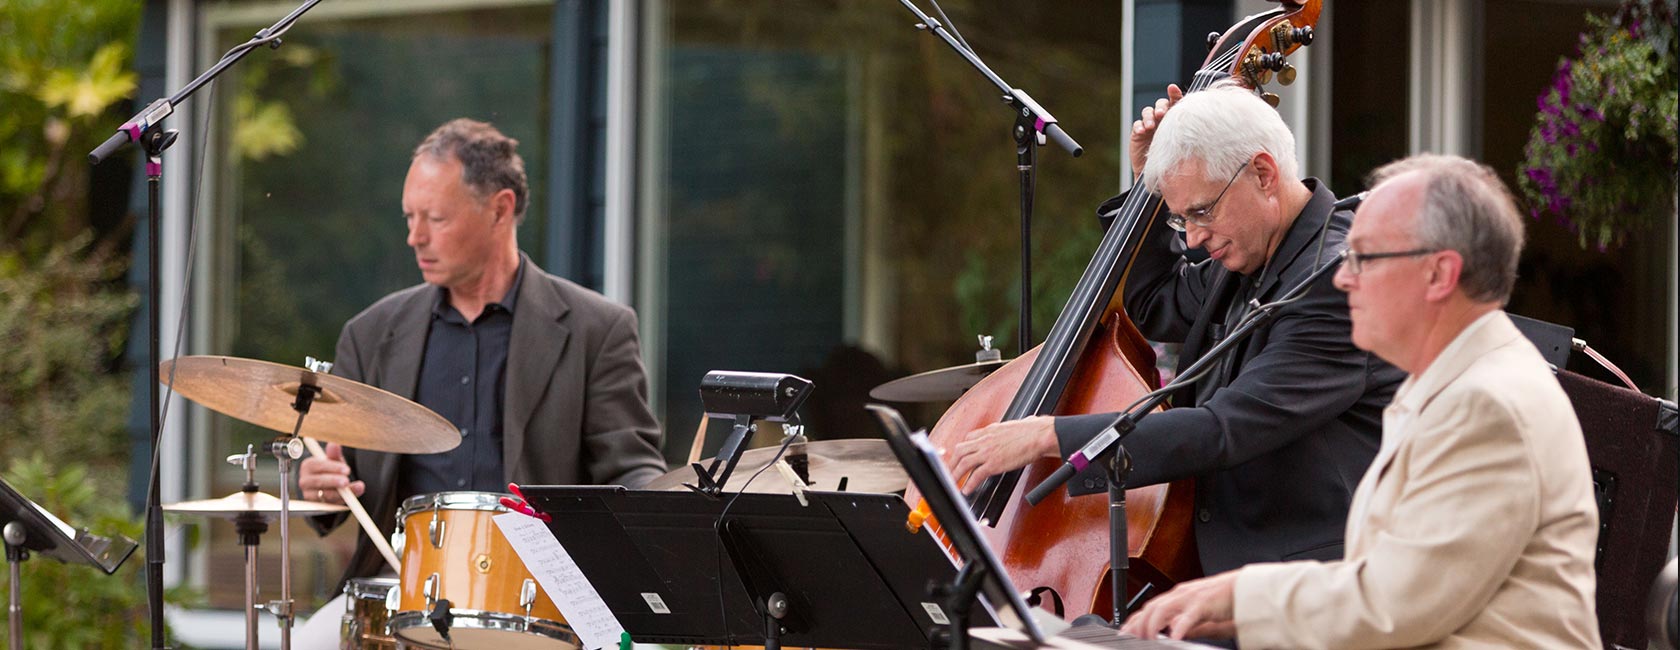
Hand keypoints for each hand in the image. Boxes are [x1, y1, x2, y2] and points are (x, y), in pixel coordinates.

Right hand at [298, 442, 364, 503]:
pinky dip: (341, 501)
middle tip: (346, 481)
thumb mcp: (333, 461)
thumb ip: (334, 454)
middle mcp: (305, 481)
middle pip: (318, 481)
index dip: (333, 467)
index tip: (347, 469)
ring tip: (355, 489)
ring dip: (340, 493)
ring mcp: (309, 494)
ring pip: (324, 495)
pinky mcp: (316, 506)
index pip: (318, 466)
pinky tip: (351, 498)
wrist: (327, 486)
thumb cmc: (330, 470)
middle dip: (334, 481)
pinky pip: (329, 505)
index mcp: (308, 466)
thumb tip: (334, 444)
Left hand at [946, 416, 1060, 485]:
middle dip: (952, 462)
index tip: (960, 455)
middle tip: (950, 471)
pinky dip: (969, 484)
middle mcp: (986, 439)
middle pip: (960, 450)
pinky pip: (976, 475)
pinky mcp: (994, 463)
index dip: (963, 448)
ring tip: (952, 483)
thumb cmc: (1035, 430)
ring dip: (955, 474)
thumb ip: (1013, 428)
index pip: (969, 438)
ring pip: (963, 462)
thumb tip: (1025, 423)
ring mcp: (988, 451)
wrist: (1040, 435)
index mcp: (991, 430)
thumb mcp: (1017, 424)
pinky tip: (967, 490)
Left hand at [1119, 571, 1238, 640]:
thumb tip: (1170, 635)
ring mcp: (1190, 597)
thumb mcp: (1199, 617)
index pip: (1149, 607)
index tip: (1125, 632)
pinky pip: (1188, 615)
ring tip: (1148, 639)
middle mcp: (1180, 594)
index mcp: (1178, 596)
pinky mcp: (1204, 603)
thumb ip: (1185, 625)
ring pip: (1162, 609)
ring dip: (1151, 625)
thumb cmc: (1225, 602)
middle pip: (1150, 608)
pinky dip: (1179, 627)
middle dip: (1138, 624)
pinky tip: (1174, 638)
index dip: (1135, 620)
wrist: (1247, 589)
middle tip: (1131, 638)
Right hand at [1129, 84, 1185, 176]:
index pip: (1175, 102)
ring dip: (1149, 116)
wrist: (1157, 174)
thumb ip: (1186, 131)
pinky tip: (1142, 131)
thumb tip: (1199, 120)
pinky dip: (1139, 126)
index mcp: (1174, 118)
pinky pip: (1137, 124)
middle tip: (1162, 114)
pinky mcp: (1138, 133)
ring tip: (1151, 126)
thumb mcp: (1183, 144)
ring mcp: (1149, 125)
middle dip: (1161, 106)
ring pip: (1147, 112)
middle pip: (1160, 104)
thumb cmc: (1173, 159)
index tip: (1172, 88)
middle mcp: (1162, 119)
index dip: (1173, 93)